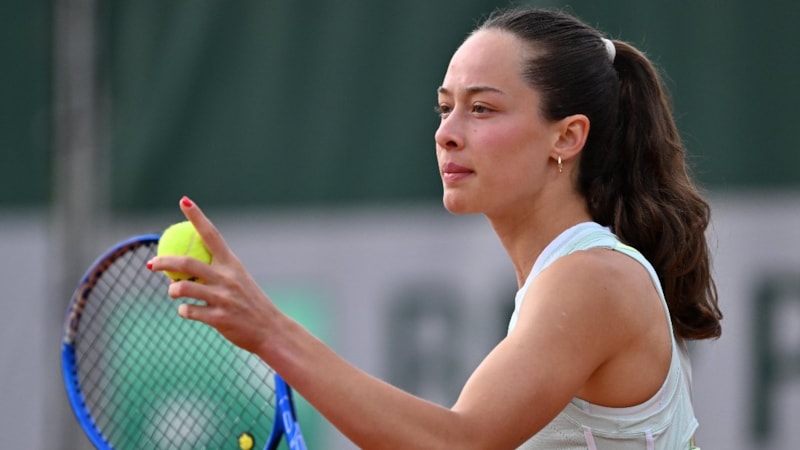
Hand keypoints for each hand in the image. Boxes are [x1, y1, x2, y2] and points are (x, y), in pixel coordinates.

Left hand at [148, 196, 280, 354]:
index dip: (197, 217)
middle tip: (151, 264)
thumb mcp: (239, 280)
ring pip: (183, 288)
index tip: (184, 201)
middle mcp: (227, 278)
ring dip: (172, 290)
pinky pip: (189, 311)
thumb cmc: (251, 303)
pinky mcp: (218, 318)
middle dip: (164, 261)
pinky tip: (187, 311)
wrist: (270, 330)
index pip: (212, 234)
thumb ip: (217, 271)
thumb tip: (185, 264)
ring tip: (173, 292)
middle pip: (187, 262)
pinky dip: (183, 311)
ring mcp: (223, 298)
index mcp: (232, 264)